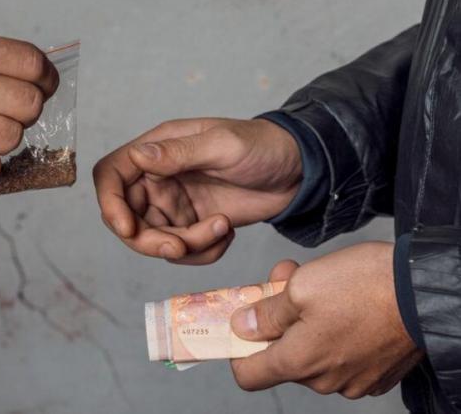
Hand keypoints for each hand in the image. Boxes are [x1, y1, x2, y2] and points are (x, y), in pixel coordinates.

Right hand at [93, 118, 301, 263]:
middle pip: (127, 218)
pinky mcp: (193, 225)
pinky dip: (203, 251)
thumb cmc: (263, 146)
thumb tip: (137, 155)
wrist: (299, 172)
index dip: (109, 203)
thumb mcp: (222, 145)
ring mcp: (174, 204)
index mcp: (157, 149)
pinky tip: (227, 233)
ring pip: (156, 240)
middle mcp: (158, 178)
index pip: (111, 175)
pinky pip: (183, 251)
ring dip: (186, 246)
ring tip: (221, 228)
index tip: (127, 227)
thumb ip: (178, 153)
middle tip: (181, 246)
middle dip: (151, 240)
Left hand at [230, 242, 423, 398]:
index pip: (249, 376)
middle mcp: (325, 380)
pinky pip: (342, 356)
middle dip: (278, 320)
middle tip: (285, 280)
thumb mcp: (300, 287)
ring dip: (306, 322)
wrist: (424, 291)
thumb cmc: (363, 285)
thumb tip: (242, 327)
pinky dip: (335, 333)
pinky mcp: (377, 373)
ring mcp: (354, 380)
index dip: (239, 351)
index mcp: (300, 363)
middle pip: (283, 357)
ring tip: (319, 285)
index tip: (241, 328)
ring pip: (314, 353)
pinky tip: (344, 305)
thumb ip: (265, 313)